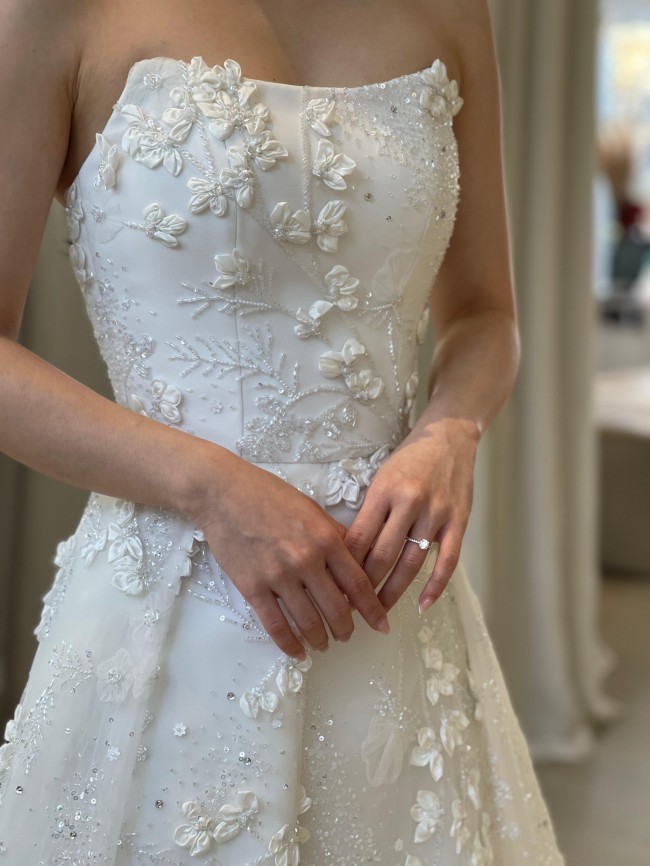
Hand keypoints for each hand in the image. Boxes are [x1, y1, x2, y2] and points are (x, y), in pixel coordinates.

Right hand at [191, 453, 390, 659]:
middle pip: (337, 609)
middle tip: (347, 636)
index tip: (380, 623)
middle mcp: (306, 560)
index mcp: (326, 538)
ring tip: (323, 644)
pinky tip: (297, 652)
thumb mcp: (311, 508)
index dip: (372, 609)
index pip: (358, 583)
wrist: (223, 492)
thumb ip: (335, 535)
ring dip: (320, 639)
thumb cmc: (267, 494)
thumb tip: (355, 559)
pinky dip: (289, 644)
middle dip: (346, 629)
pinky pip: (275, 625)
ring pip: (308, 622)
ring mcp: (278, 576)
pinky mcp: (252, 587)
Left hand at [344, 418, 479, 612]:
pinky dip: (435, 587)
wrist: (449, 438)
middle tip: (352, 608)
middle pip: (382, 555)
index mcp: (383, 492)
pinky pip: (447, 562)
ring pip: (411, 563)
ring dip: (393, 592)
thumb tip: (348, 554)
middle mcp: (409, 503)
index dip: (345, 567)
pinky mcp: (458, 522)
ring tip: (379, 613)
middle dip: (364, 587)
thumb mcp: (380, 479)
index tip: (334, 588)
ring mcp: (436, 514)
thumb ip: (369, 513)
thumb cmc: (409, 460)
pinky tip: (422, 605)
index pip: (358, 538)